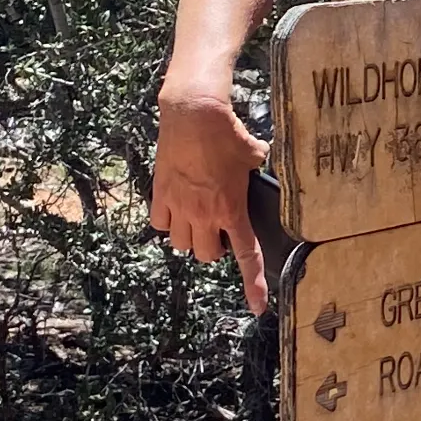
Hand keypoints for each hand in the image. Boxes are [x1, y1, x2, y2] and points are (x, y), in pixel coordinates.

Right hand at [151, 92, 270, 312]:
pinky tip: (176, 208)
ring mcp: (180, 206)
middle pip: (207, 256)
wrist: (194, 115)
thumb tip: (260, 157)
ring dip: (191, 238)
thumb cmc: (226, 134)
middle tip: (219, 232)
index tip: (258, 306)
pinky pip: (161, 225)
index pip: (245, 255)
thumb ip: (257, 165)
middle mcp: (204, 214)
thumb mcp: (253, 153)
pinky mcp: (161, 195)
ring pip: (182, 245)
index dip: (254, 284)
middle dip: (215, 249)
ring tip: (197, 220)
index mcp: (232, 209)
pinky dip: (168, 223)